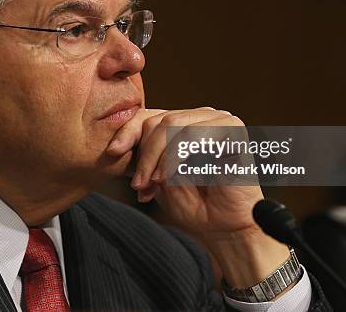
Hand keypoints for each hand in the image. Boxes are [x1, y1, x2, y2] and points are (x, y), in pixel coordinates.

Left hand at [106, 107, 262, 238]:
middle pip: (158, 120)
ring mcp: (218, 120)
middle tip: (139, 184)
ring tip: (153, 183)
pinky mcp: (233, 130)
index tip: (112, 153)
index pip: (148, 115)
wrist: (223, 230)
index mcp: (183, 124)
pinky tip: (169, 177)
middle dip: (144, 155)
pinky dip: (176, 156)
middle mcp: (200, 117)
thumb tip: (115, 147)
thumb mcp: (156, 177)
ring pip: (172, 124)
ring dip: (157, 157)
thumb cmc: (192, 205)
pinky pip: (194, 134)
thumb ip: (142, 157)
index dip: (127, 132)